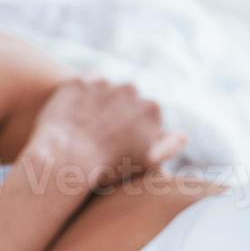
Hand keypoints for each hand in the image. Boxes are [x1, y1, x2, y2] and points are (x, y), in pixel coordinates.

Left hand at [25, 76, 186, 186]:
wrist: (66, 159)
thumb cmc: (109, 167)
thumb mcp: (148, 161)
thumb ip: (170, 145)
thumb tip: (183, 135)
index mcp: (153, 108)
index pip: (148, 118)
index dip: (137, 133)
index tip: (124, 147)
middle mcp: (132, 90)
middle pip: (128, 102)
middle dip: (120, 115)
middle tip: (105, 140)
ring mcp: (104, 84)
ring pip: (108, 92)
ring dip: (102, 105)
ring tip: (89, 130)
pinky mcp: (78, 83)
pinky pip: (85, 85)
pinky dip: (83, 96)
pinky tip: (76, 116)